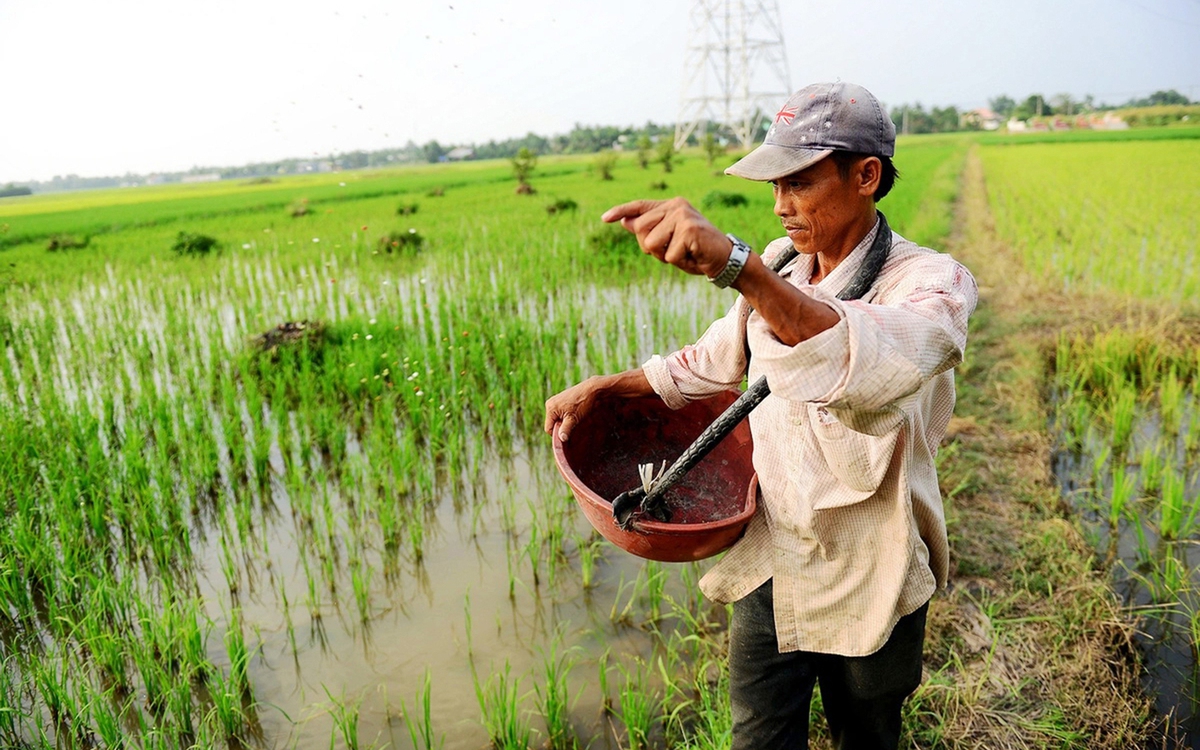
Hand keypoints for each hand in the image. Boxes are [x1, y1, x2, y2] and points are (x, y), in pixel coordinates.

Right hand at [544, 370, 653, 441]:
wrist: (600, 387)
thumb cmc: (588, 401)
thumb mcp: (576, 417)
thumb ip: (567, 428)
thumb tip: (561, 439)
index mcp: (551, 407)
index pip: (549, 430)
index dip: (559, 435)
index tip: (569, 437)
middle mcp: (553, 404)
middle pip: (555, 425)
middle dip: (564, 429)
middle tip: (577, 429)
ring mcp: (561, 402)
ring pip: (562, 421)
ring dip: (570, 425)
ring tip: (581, 422)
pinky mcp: (569, 401)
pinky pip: (568, 416)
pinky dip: (573, 419)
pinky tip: (583, 417)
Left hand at [601, 197, 731, 277]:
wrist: (726, 259)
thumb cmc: (696, 252)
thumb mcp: (670, 240)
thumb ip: (650, 230)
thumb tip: (625, 221)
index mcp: (671, 206)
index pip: (640, 206)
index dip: (621, 211)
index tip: (604, 219)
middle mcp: (676, 206)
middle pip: (640, 229)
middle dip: (652, 249)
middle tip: (675, 250)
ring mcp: (682, 215)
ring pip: (651, 244)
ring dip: (665, 257)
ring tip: (684, 253)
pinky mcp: (689, 229)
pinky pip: (669, 255)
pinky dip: (680, 263)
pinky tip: (693, 256)